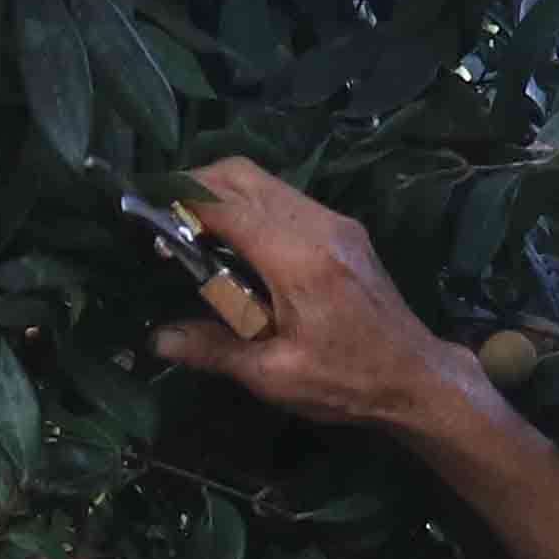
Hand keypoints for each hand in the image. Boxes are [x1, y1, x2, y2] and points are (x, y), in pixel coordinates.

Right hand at [148, 159, 456, 430]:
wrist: (417, 378)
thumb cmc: (347, 382)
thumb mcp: (274, 375)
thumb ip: (213, 350)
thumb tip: (155, 339)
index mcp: (298, 259)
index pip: (226, 207)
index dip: (178, 203)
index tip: (142, 215)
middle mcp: (317, 226)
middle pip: (243, 175)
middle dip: (194, 186)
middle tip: (161, 219)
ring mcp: (334, 223)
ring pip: (265, 182)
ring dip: (221, 195)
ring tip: (191, 233)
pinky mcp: (342, 230)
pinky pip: (285, 199)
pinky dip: (249, 207)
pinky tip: (233, 244)